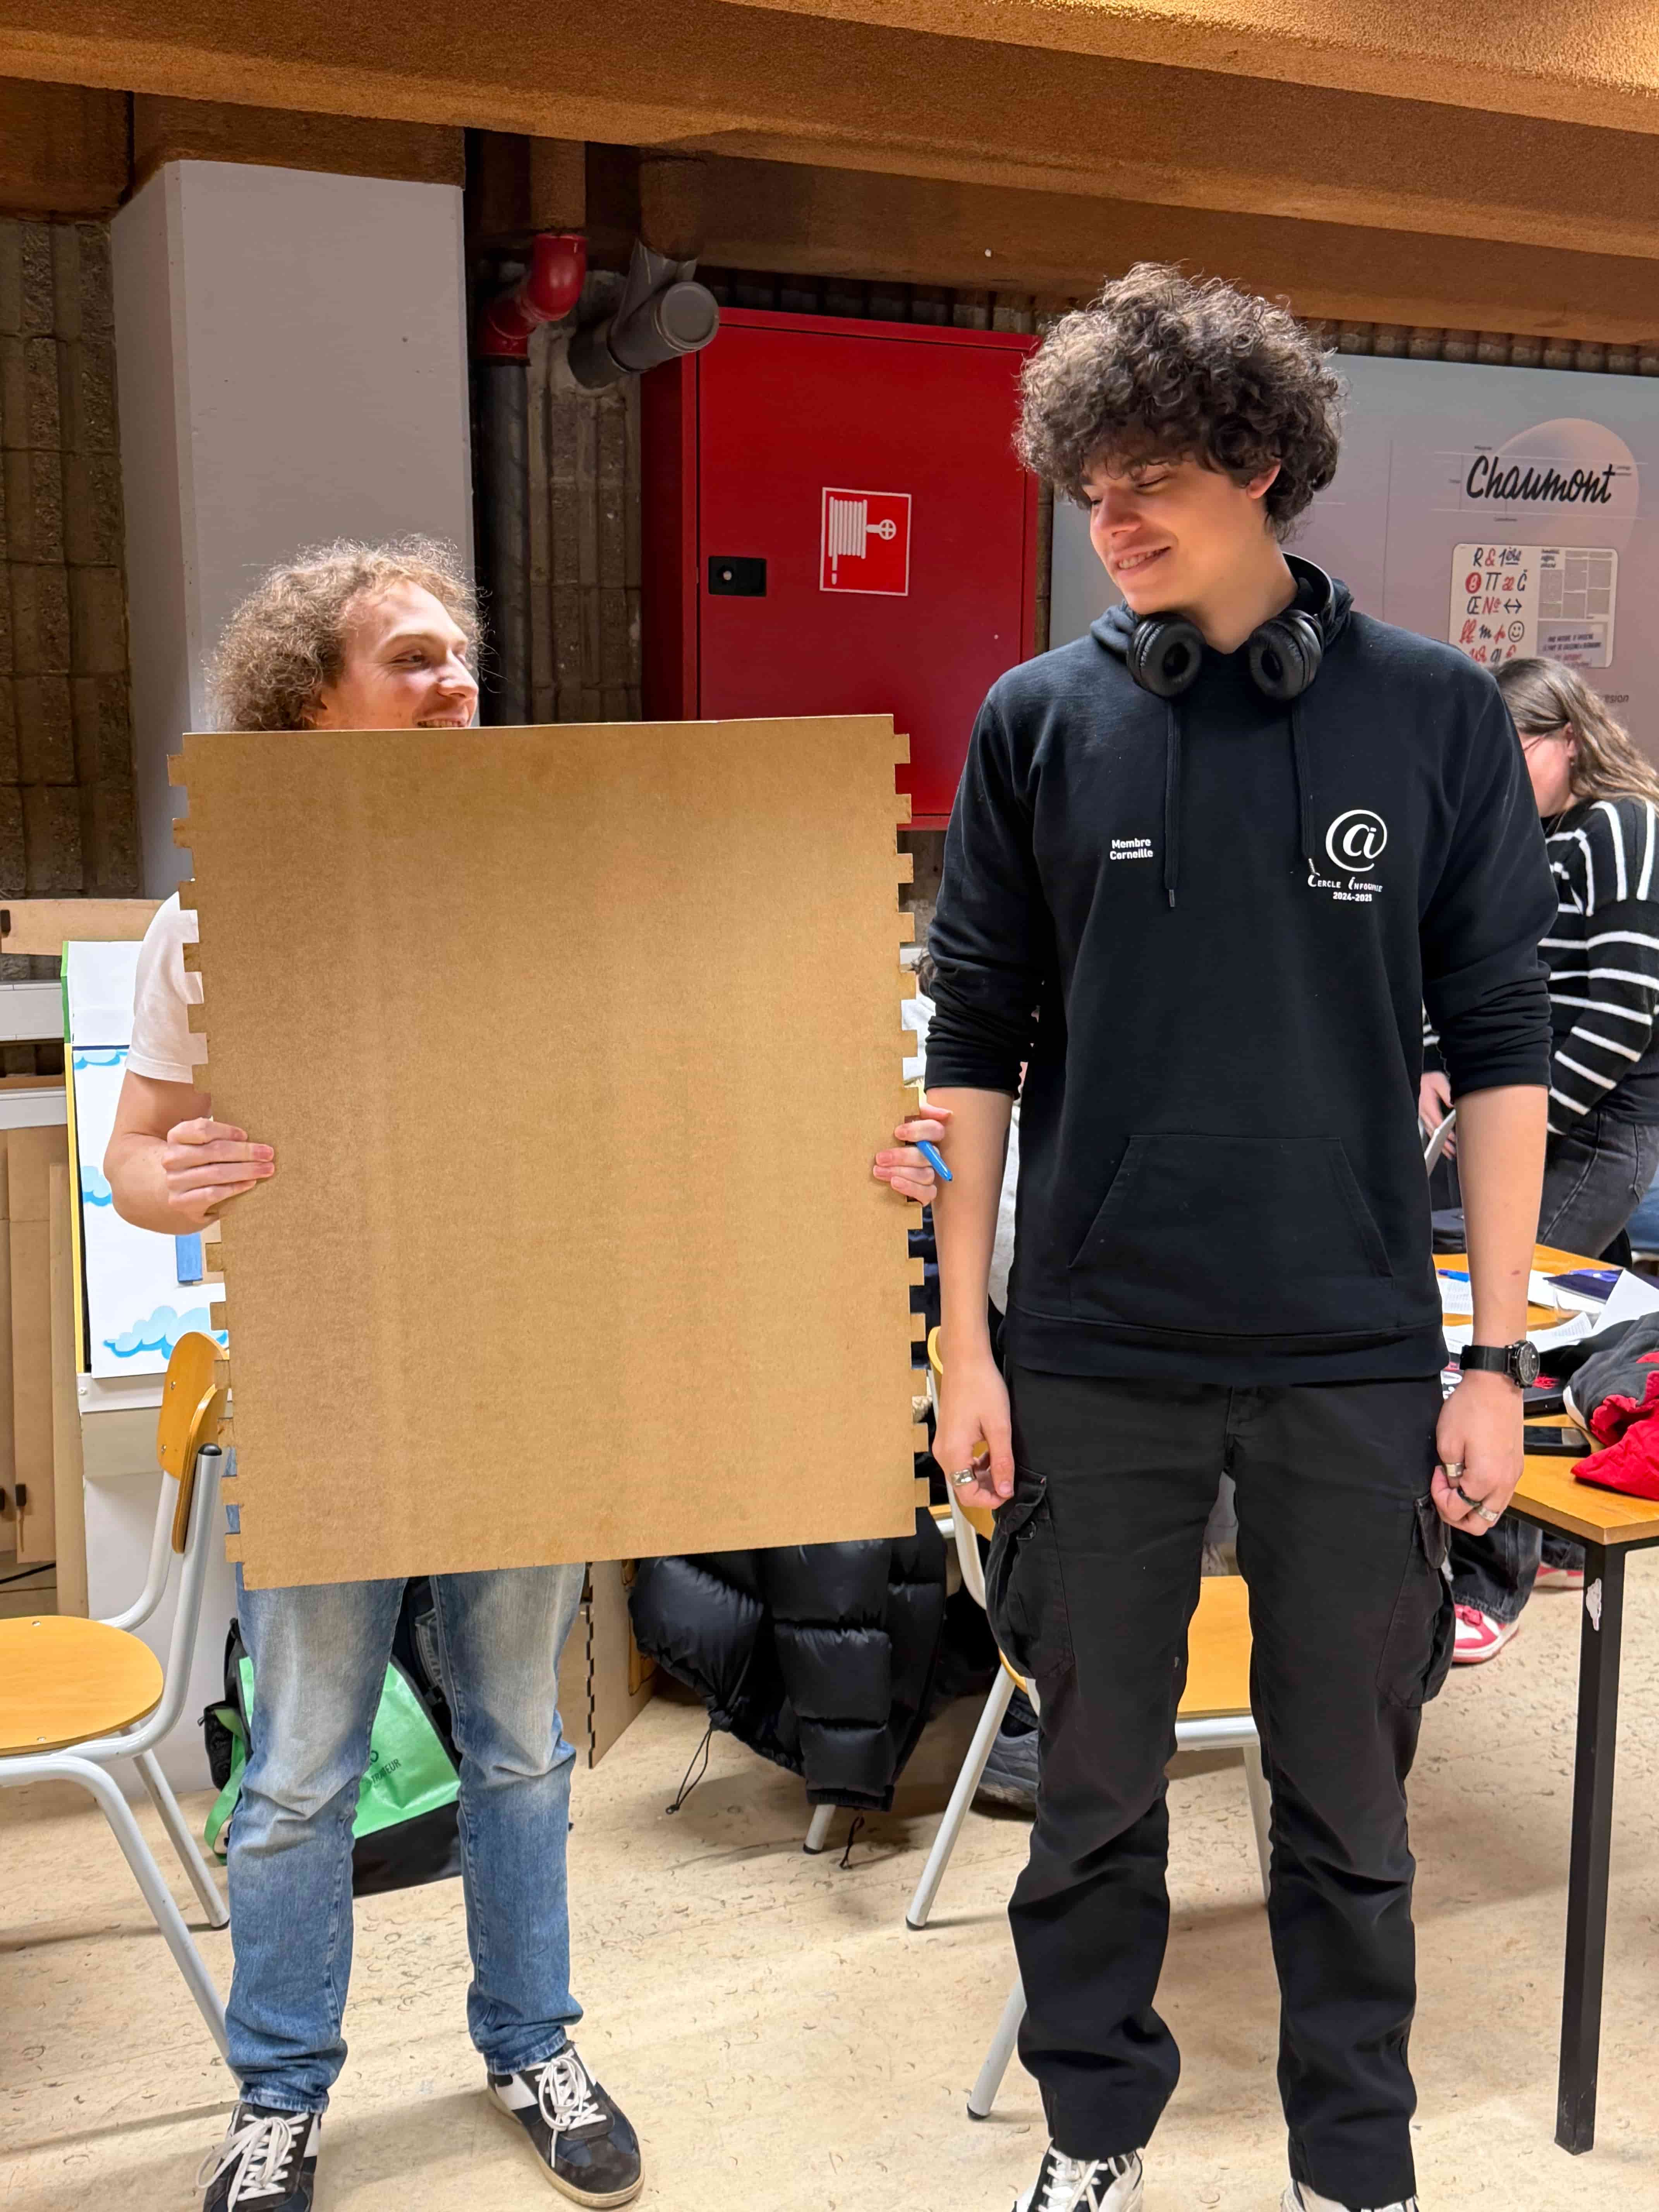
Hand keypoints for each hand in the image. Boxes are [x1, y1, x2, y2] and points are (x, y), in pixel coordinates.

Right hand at [162, 1117, 275, 1228]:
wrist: (178, 1189)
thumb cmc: (199, 1161)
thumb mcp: (202, 1144)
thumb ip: (219, 1137)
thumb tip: (254, 1140)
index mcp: (176, 1136)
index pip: (202, 1129)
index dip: (227, 1131)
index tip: (246, 1135)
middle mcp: (172, 1158)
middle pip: (214, 1151)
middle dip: (245, 1152)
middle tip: (268, 1154)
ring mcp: (174, 1180)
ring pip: (216, 1173)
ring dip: (246, 1170)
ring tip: (266, 1169)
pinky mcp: (180, 1201)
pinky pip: (213, 1193)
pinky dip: (235, 1187)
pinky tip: (250, 1183)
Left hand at [872, 1102, 953, 1203]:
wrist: (875, 1162)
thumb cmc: (889, 1136)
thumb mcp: (900, 1118)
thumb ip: (918, 1110)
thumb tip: (946, 1114)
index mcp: (929, 1135)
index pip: (935, 1130)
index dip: (918, 1131)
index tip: (897, 1132)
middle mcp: (934, 1155)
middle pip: (928, 1155)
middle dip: (902, 1156)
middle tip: (880, 1157)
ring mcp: (932, 1175)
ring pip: (926, 1174)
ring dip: (901, 1172)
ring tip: (878, 1171)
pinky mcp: (927, 1193)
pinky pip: (928, 1193)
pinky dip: (911, 1188)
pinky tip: (894, 1183)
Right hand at [935, 1342, 1012, 1506]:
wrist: (966, 1360)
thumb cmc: (981, 1387)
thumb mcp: (999, 1427)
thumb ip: (1001, 1462)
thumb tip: (1005, 1490)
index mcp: (953, 1452)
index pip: (967, 1494)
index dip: (989, 1500)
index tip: (1009, 1493)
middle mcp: (943, 1451)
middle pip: (963, 1486)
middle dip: (987, 1489)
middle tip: (1009, 1480)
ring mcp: (944, 1443)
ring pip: (962, 1474)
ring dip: (983, 1477)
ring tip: (1003, 1466)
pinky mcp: (948, 1435)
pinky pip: (961, 1460)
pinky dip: (977, 1464)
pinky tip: (992, 1454)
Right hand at [1419, 1068, 1454, 1155]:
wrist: (1420, 1079)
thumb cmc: (1429, 1080)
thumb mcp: (1440, 1082)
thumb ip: (1446, 1093)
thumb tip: (1452, 1103)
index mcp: (1427, 1104)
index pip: (1437, 1121)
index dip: (1444, 1131)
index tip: (1452, 1138)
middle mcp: (1424, 1112)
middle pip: (1433, 1131)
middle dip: (1442, 1142)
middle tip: (1451, 1151)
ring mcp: (1423, 1116)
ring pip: (1431, 1133)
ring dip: (1439, 1143)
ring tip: (1448, 1152)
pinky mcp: (1423, 1117)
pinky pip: (1429, 1130)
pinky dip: (1435, 1139)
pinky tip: (1440, 1145)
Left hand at [1432, 1370, 1522, 1533]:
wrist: (1496, 1386)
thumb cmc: (1470, 1409)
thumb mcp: (1447, 1442)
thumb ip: (1451, 1474)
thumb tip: (1455, 1486)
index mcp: (1486, 1480)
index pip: (1458, 1511)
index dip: (1440, 1498)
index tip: (1437, 1475)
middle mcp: (1505, 1484)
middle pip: (1481, 1523)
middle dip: (1457, 1515)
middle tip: (1444, 1493)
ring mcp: (1514, 1477)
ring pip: (1494, 1512)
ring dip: (1473, 1508)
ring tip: (1458, 1485)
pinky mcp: (1516, 1467)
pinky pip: (1502, 1496)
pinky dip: (1485, 1496)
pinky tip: (1472, 1477)